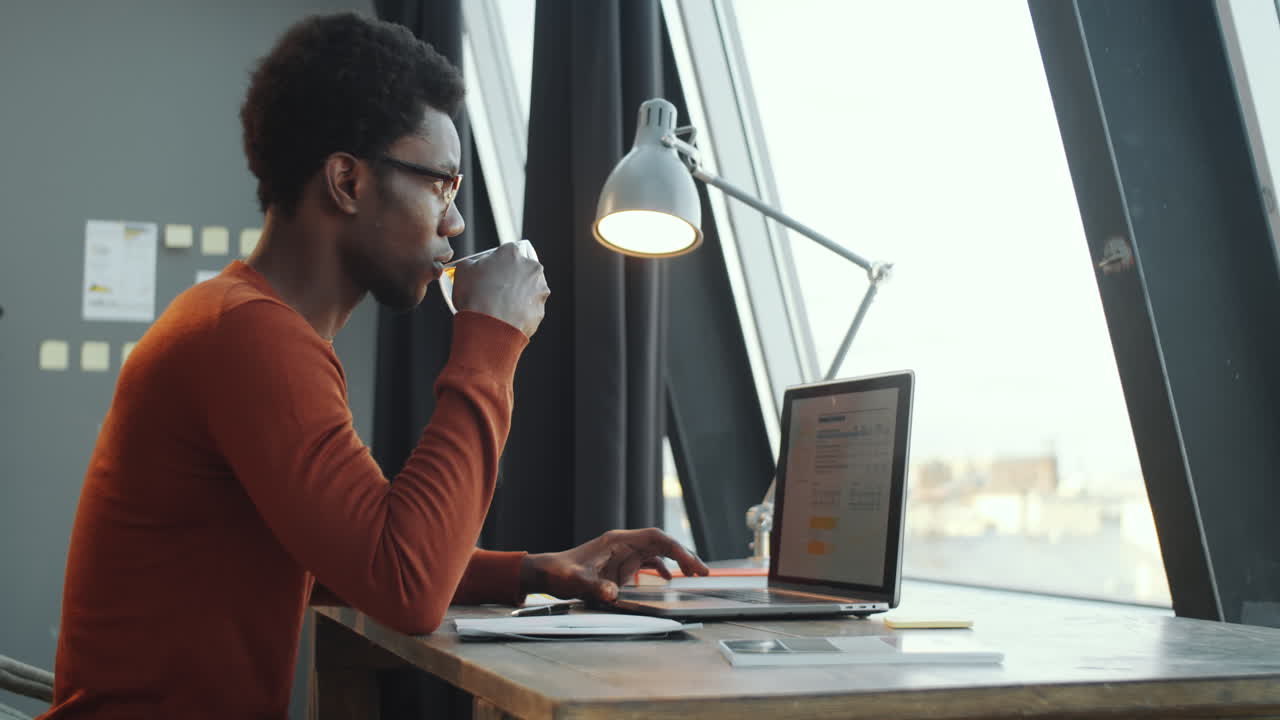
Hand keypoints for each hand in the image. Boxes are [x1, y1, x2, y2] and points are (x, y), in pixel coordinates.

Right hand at [451, 242, 549, 336]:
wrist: (488, 328)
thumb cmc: (475, 297)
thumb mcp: (463, 270)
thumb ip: (473, 262)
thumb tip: (476, 265)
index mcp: (512, 253)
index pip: (507, 252)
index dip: (497, 263)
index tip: (491, 272)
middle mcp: (531, 267)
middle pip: (522, 269)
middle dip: (512, 277)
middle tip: (496, 290)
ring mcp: (539, 289)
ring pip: (529, 289)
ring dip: (518, 295)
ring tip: (501, 306)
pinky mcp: (541, 309)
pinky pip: (530, 308)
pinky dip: (521, 312)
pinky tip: (507, 317)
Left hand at [519, 527, 709, 603]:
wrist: (547, 573)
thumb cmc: (560, 572)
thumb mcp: (576, 581)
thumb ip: (594, 586)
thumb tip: (612, 594)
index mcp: (618, 541)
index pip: (655, 538)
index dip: (676, 549)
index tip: (691, 565)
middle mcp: (624, 544)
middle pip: (661, 544)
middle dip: (684, 555)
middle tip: (702, 572)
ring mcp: (622, 554)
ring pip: (657, 552)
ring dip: (676, 561)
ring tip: (694, 575)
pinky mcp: (619, 565)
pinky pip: (646, 562)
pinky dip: (660, 568)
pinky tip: (667, 579)